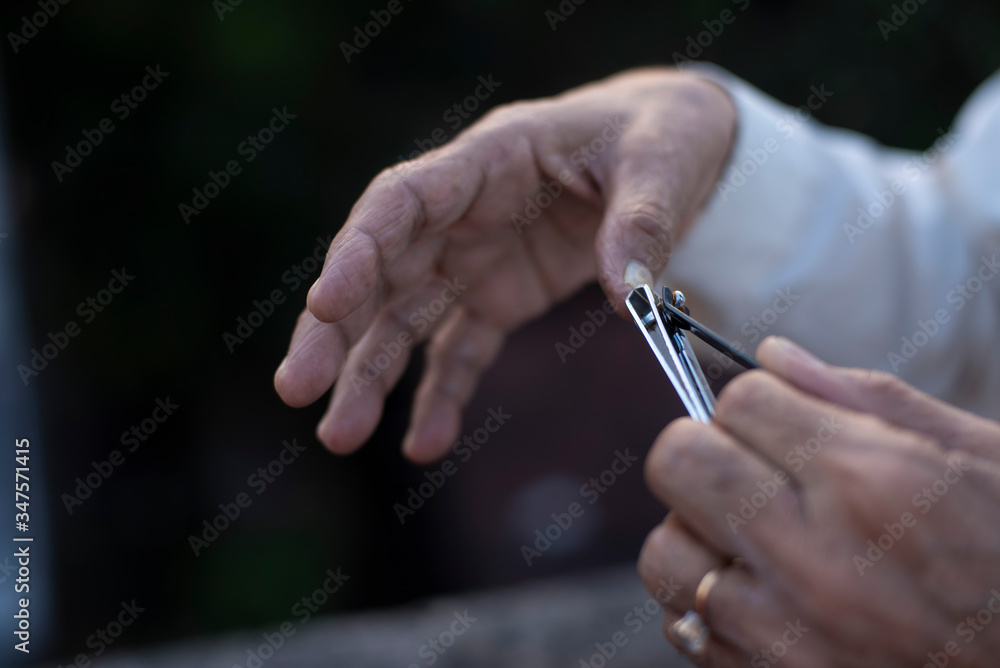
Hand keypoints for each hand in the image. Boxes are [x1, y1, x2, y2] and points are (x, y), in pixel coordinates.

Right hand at [274, 68, 736, 460]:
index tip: (326, 302)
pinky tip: (425, 445)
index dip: (360, 250)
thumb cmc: (659, 135)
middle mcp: (466, 212)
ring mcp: (477, 258)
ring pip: (404, 318)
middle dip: (336, 328)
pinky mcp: (500, 296)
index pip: (402, 201)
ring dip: (368, 375)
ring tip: (338, 435)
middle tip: (297, 389)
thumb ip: (641, 223)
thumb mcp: (663, 163)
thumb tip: (623, 294)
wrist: (673, 150)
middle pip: (382, 269)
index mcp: (490, 159)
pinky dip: (442, 396)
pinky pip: (460, 350)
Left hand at [638, 336, 999, 666]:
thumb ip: (863, 398)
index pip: (740, 400)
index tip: (777, 419)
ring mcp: (785, 634)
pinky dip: (706, 599)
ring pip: (664, 551)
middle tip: (746, 463)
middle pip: (679, 462)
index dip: (757, 401)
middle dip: (705, 446)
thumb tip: (770, 356)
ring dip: (695, 530)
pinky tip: (757, 591)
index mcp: (869, 482)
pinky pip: (684, 625)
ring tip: (749, 535)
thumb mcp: (977, 455)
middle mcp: (813, 558)